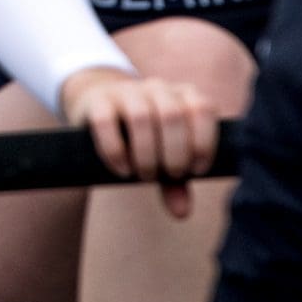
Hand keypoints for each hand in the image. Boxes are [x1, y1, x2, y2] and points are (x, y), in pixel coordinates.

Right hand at [58, 66, 218, 218]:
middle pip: (172, 116)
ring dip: (146, 154)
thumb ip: (176, 181)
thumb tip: (182, 213)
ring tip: (144, 176)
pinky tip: (122, 170)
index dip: (203, 142)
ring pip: (141, 118)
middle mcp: (157, 88)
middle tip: (167, 176)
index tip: (196, 171)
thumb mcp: (163, 155)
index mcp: (183, 95)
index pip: (202, 109)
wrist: (98, 104)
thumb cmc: (141, 136)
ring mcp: (126, 91)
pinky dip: (116, 150)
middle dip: (174, 154)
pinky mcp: (98, 101)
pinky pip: (107, 121)